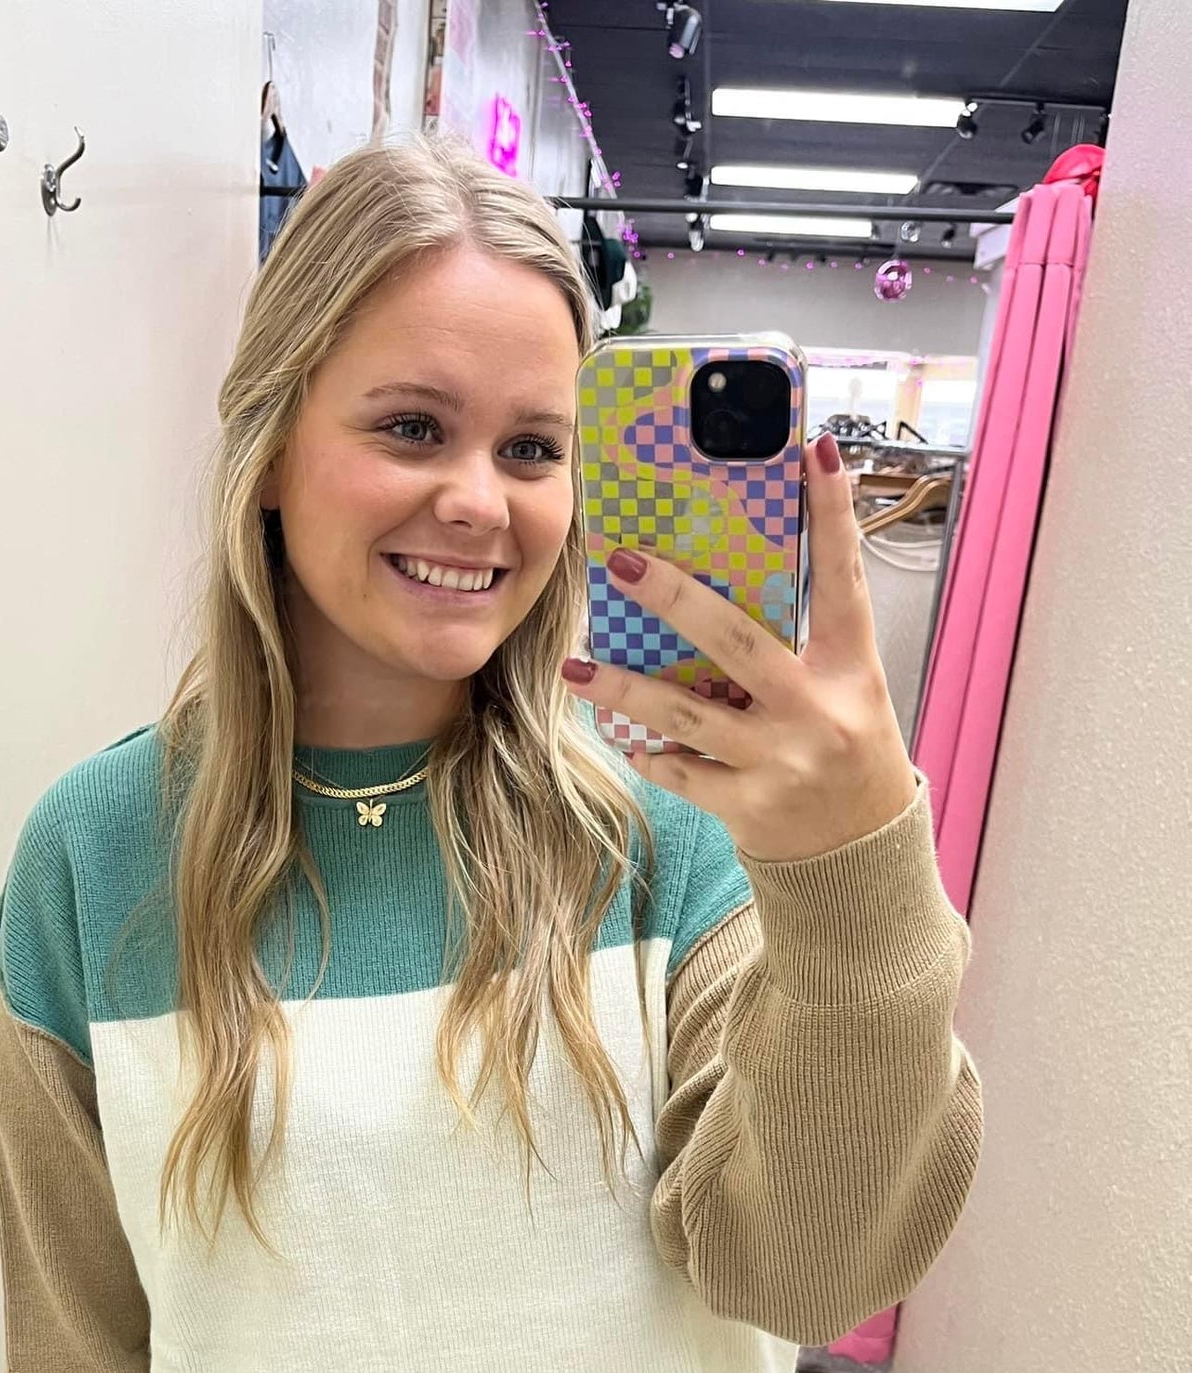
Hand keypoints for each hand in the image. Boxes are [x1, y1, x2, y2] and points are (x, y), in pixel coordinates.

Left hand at [561, 431, 918, 861]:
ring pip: (686, 715)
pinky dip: (651, 753)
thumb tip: (726, 587)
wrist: (860, 856)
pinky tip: (625, 738)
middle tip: (620, 563)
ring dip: (624, 689)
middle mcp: (818, 712)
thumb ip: (802, 646)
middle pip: (737, 641)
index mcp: (852, 670)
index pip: (844, 580)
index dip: (833, 515)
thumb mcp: (847, 692)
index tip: (815, 451)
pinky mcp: (748, 806)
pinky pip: (681, 771)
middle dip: (674, 598)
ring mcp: (780, 762)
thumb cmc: (848, 755)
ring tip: (576, 668)